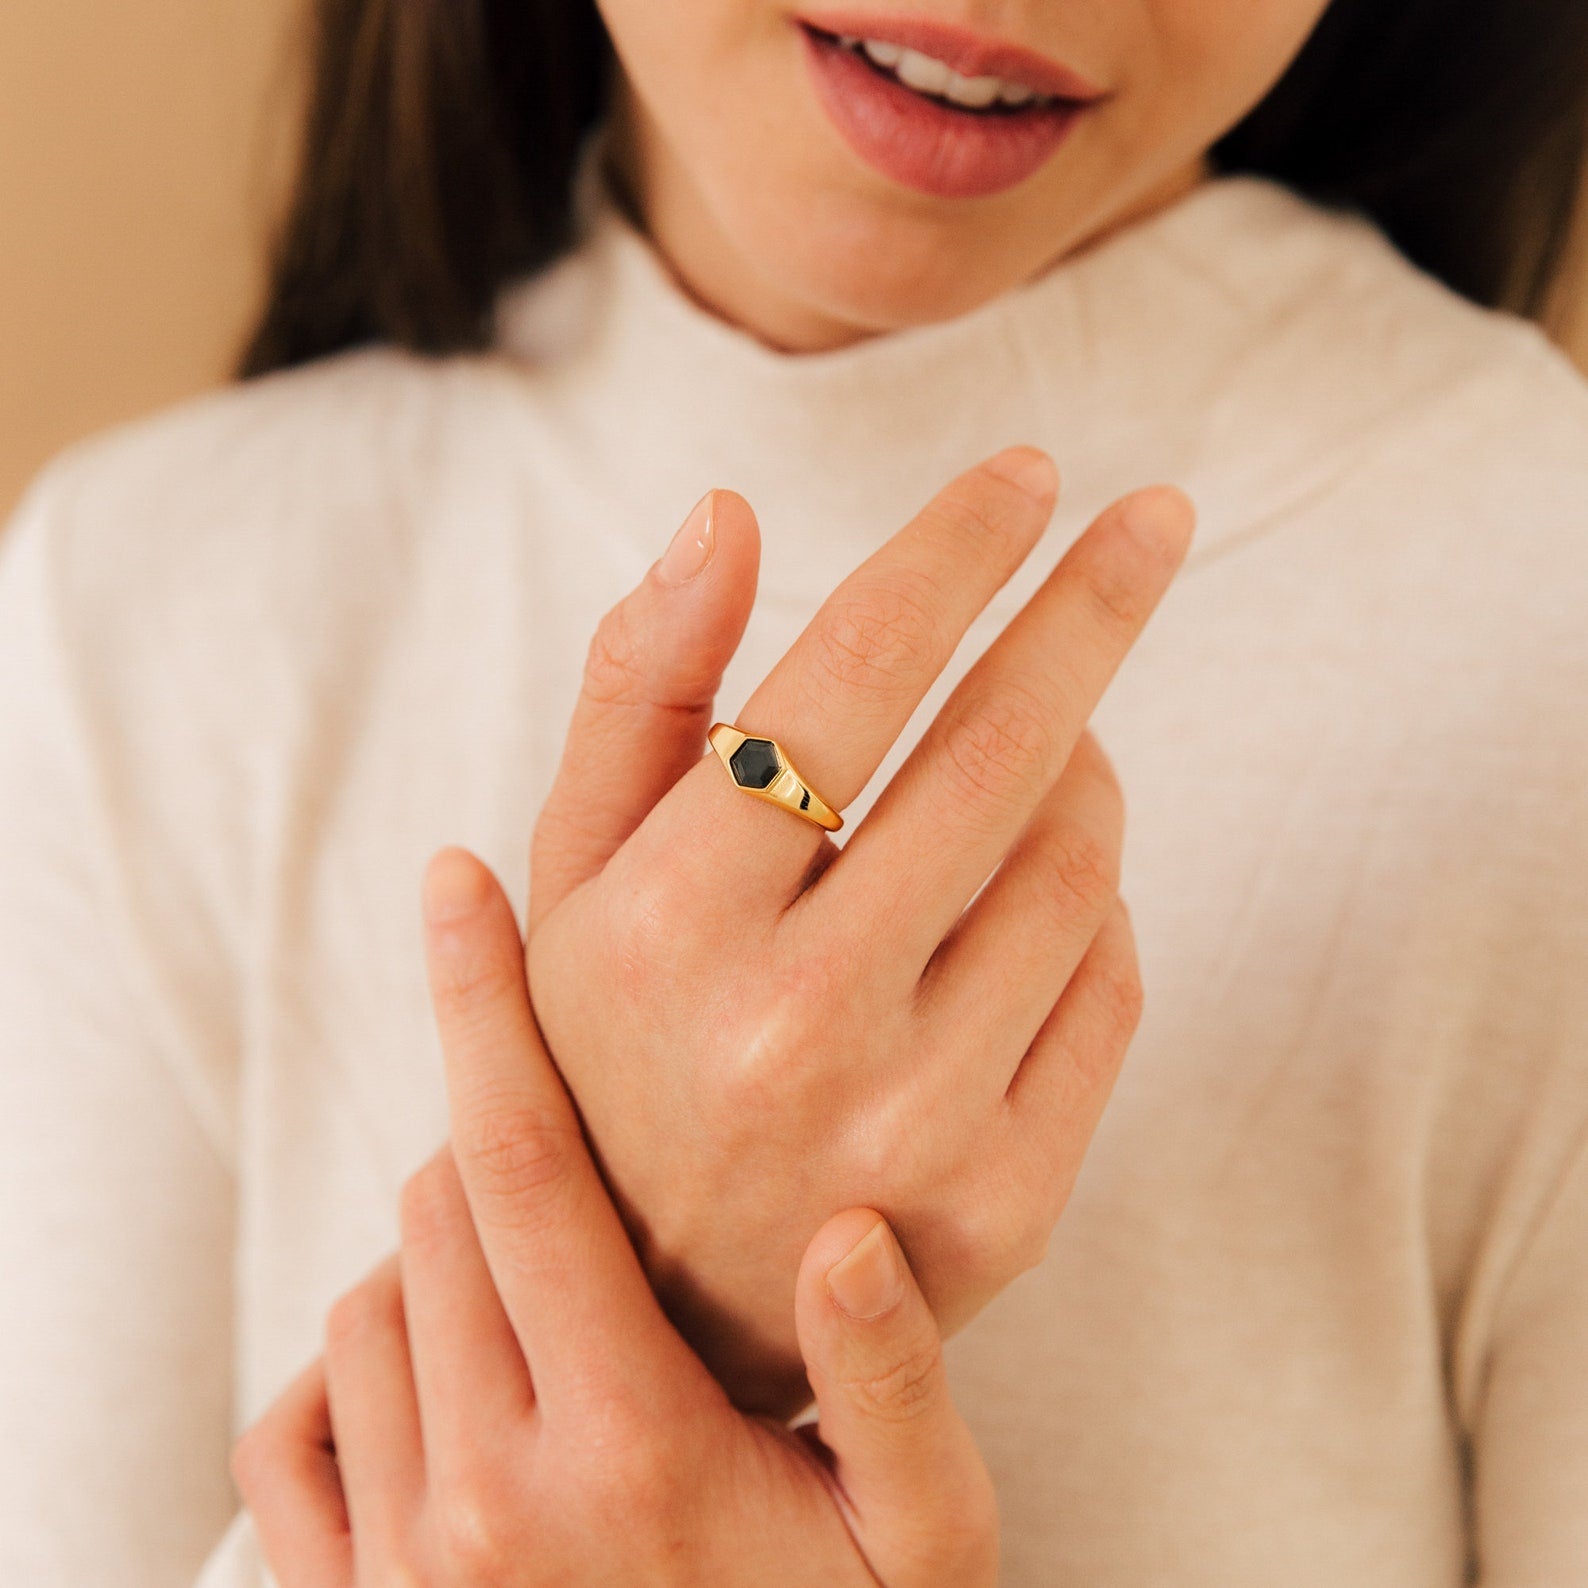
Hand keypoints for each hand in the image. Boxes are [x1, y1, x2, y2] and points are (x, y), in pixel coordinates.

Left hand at [232, 852, 997, 1586]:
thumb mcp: (924, 1548)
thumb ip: (900, 1387)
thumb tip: (843, 1230)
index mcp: (630, 1452)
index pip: (525, 1164)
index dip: (488, 1004)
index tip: (453, 881)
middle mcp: (488, 1499)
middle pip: (438, 1206)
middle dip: (506, 1149)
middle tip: (601, 1187)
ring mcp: (399, 1570)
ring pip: (371, 1297)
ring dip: (449, 1259)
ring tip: (559, 1311)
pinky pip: (295, 1422)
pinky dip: (353, 1368)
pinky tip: (453, 1390)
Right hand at [526, 446, 1194, 1412]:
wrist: (662, 1301)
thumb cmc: (616, 1043)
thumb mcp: (576, 869)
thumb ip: (638, 687)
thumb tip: (728, 512)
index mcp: (671, 923)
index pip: (847, 679)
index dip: (953, 553)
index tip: (1031, 473)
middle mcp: (797, 1027)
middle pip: (1003, 750)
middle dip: (1094, 604)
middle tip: (1153, 519)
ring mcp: (916, 1125)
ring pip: (1080, 860)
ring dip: (1086, 756)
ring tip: (1047, 736)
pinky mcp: (1009, 1201)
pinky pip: (1111, 978)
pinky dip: (1097, 891)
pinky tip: (1039, 875)